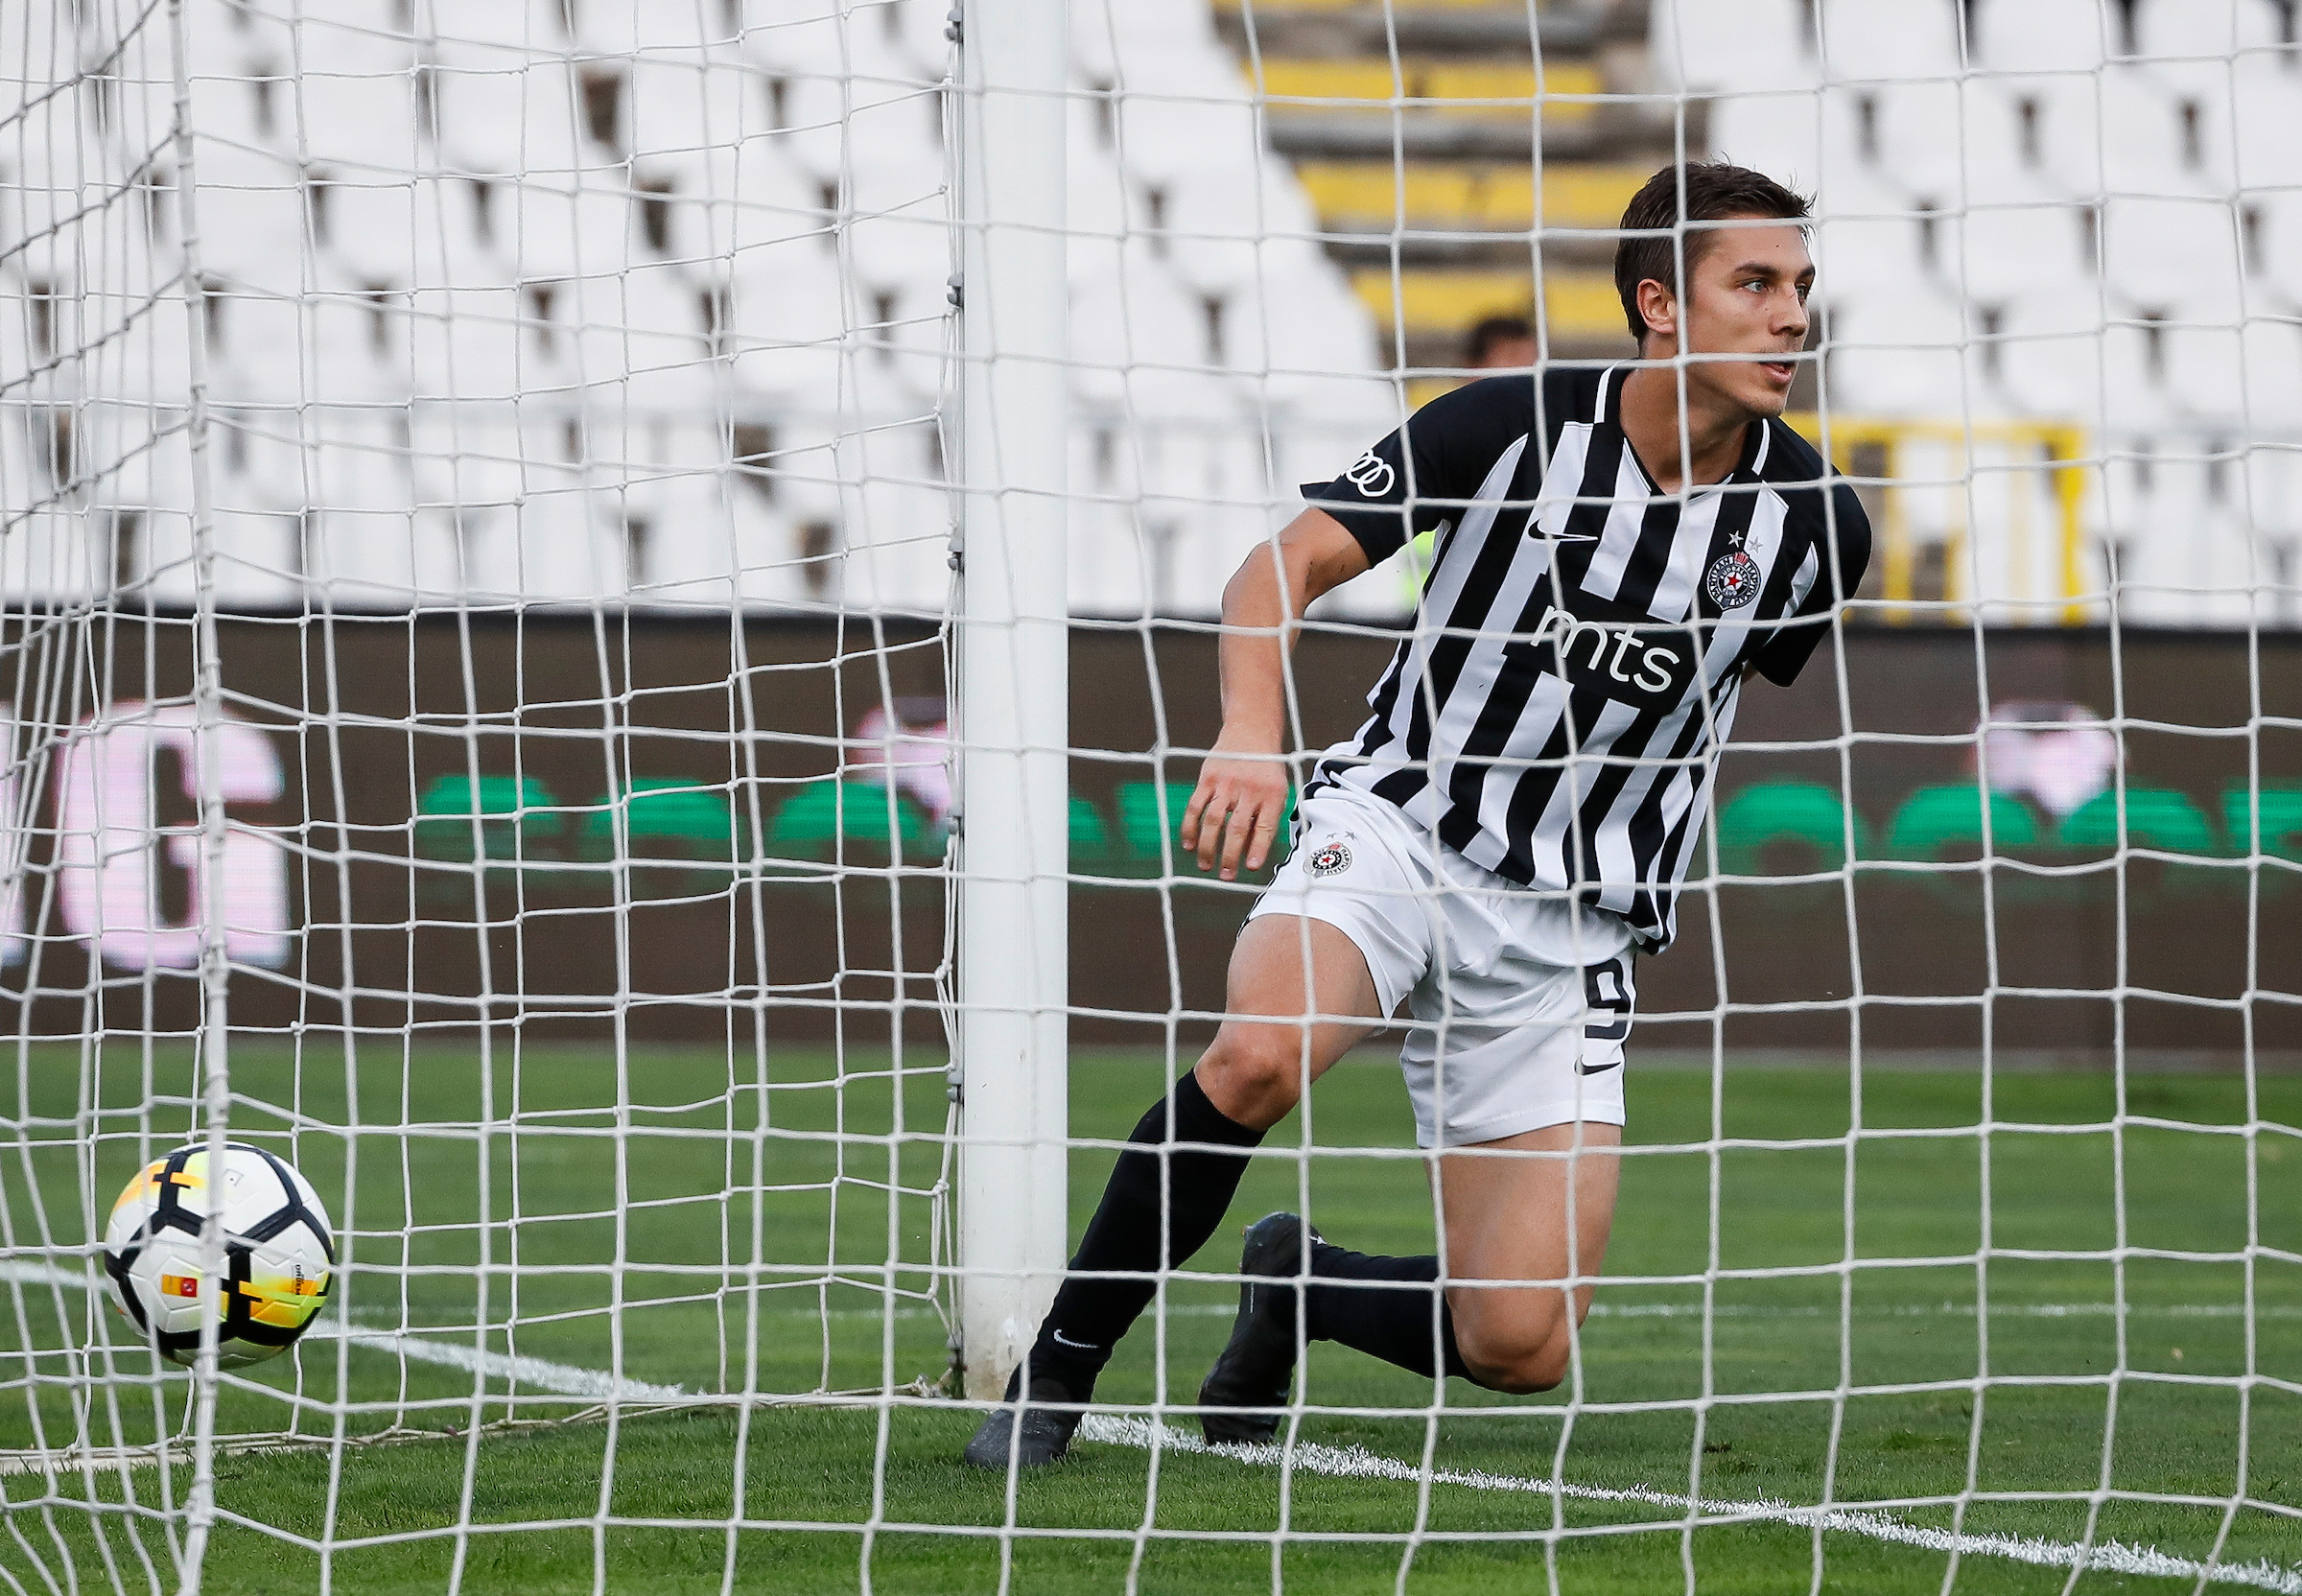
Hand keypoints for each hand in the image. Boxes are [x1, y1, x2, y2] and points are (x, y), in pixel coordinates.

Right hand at [1179, 741, 1290, 880]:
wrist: (1251, 731)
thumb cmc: (1267, 769)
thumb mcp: (1277, 789)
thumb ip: (1267, 818)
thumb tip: (1254, 856)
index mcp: (1272, 794)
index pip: (1264, 827)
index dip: (1257, 849)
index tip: (1250, 868)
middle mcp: (1249, 789)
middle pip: (1237, 828)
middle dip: (1230, 856)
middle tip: (1226, 875)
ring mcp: (1226, 783)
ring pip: (1213, 821)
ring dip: (1208, 847)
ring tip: (1206, 866)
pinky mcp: (1207, 777)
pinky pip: (1195, 806)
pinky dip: (1190, 827)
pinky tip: (1189, 844)